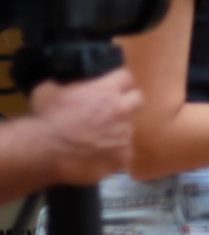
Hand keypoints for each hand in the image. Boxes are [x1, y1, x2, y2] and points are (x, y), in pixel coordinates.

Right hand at [30, 68, 141, 184]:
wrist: (44, 150)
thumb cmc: (46, 118)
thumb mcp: (50, 89)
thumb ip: (68, 84)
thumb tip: (66, 83)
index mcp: (107, 90)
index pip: (126, 77)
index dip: (118, 82)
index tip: (112, 87)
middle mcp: (121, 110)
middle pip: (138, 99)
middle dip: (127, 102)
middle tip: (111, 109)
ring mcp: (124, 134)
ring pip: (129, 128)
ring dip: (117, 131)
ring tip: (97, 138)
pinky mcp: (122, 156)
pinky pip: (124, 153)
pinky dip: (113, 154)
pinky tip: (98, 155)